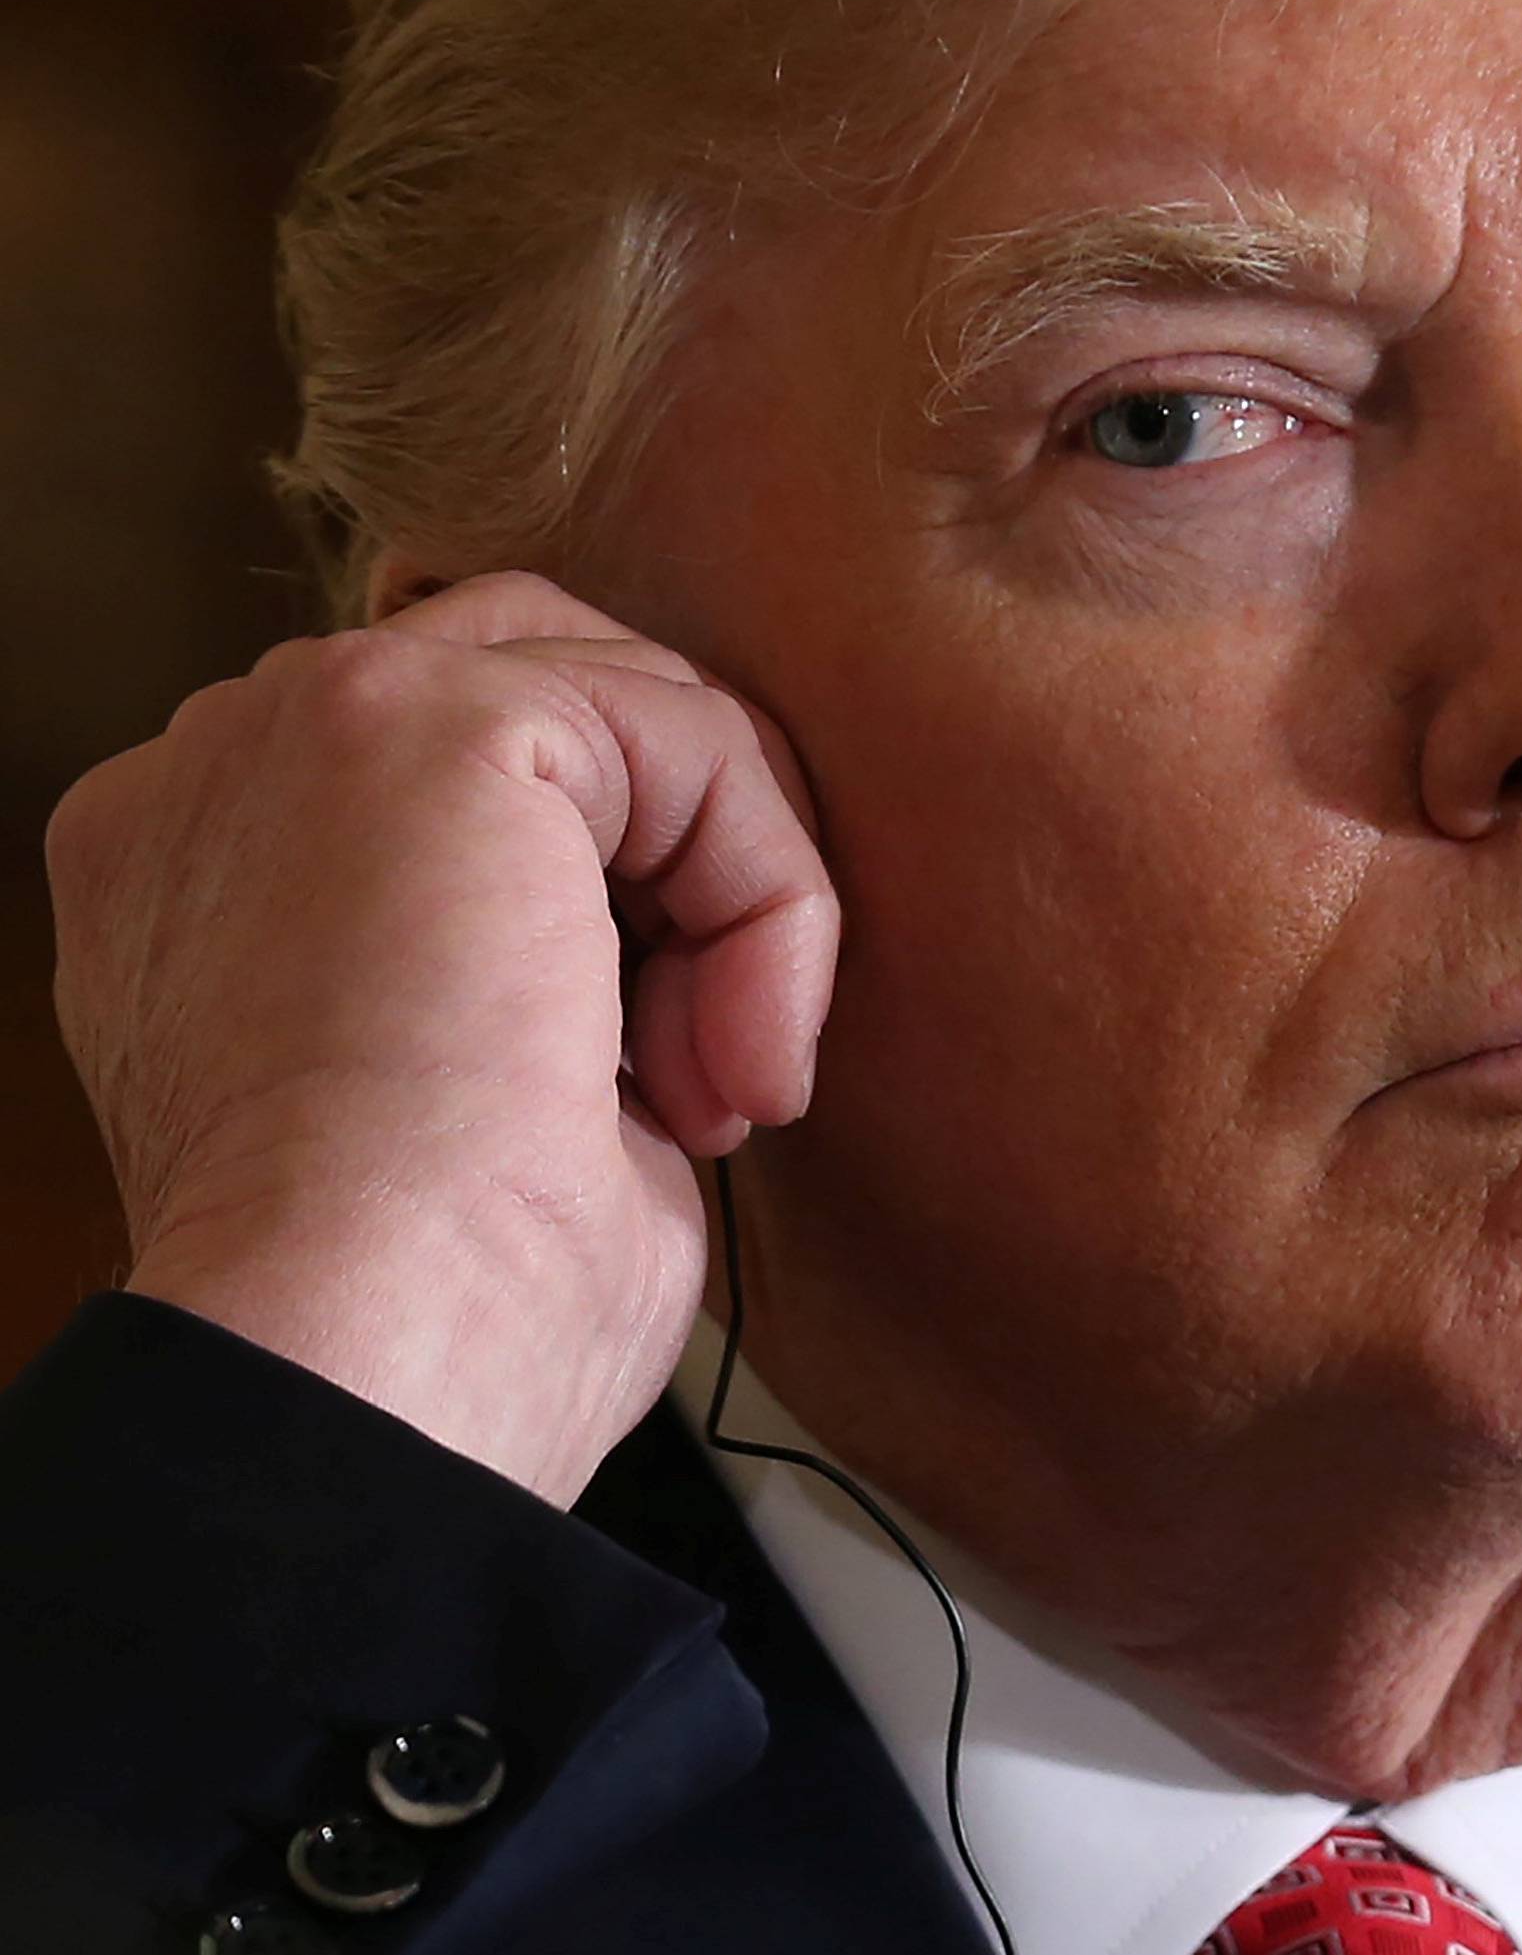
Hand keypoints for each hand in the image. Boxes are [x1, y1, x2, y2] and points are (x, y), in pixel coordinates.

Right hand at [43, 574, 838, 1503]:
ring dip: (732, 895)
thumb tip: (657, 946)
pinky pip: (688, 736)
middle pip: (542, 698)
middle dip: (679, 857)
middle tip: (725, 1048)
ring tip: (721, 1084)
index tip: (646, 1089)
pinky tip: (732, 1057)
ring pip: (629, 710)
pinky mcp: (425, 721)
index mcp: (206, 877)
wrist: (367, 1373)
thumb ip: (523, 967)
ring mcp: (305, 725)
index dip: (606, 906)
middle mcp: (229, 772)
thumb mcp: (470, 1102)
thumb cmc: (433, 1307)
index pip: (458, 792)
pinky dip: (766, 889)